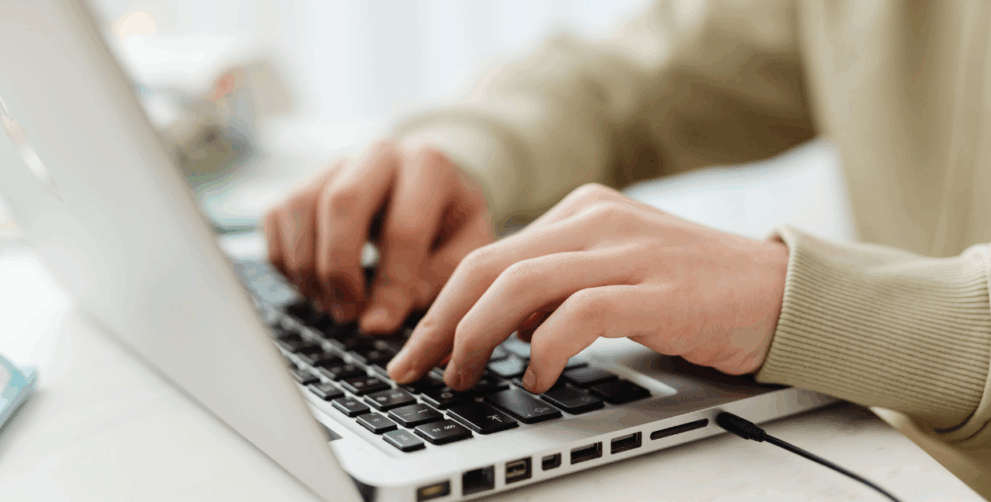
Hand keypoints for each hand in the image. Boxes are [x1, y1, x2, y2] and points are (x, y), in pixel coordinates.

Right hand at [263, 141, 493, 332]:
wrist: (427, 189)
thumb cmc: (448, 224)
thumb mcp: (466, 248)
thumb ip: (438, 278)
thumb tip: (385, 312)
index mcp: (428, 165)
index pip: (403, 228)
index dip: (390, 284)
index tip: (380, 325)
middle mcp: (379, 155)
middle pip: (341, 203)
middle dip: (339, 269)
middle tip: (348, 314)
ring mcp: (336, 164)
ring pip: (300, 207)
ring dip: (308, 268)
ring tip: (332, 306)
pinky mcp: (303, 181)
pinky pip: (276, 218)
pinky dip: (286, 261)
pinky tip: (314, 286)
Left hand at [386, 183, 787, 392]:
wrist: (780, 290)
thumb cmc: (692, 289)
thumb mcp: (612, 271)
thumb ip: (556, 288)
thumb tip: (492, 325)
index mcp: (580, 210)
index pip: (488, 254)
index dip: (442, 305)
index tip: (417, 348)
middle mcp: (596, 219)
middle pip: (488, 266)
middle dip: (440, 322)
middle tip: (417, 367)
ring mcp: (627, 250)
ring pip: (520, 286)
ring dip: (477, 337)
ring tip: (465, 375)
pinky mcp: (657, 289)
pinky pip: (577, 315)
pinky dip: (543, 350)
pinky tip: (535, 376)